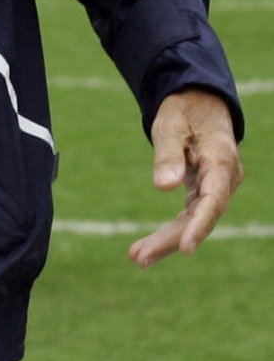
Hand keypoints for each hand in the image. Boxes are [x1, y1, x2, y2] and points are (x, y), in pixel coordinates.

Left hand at [129, 88, 242, 265]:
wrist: (199, 103)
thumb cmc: (184, 111)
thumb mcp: (170, 125)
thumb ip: (168, 155)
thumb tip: (163, 187)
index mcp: (220, 161)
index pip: (213, 200)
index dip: (199, 226)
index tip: (185, 248)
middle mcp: (223, 180)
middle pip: (200, 217)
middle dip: (171, 240)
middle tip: (139, 258)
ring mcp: (215, 188)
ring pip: (193, 221)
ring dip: (167, 241)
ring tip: (136, 258)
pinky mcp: (203, 192)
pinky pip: (188, 216)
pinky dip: (169, 231)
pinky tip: (146, 248)